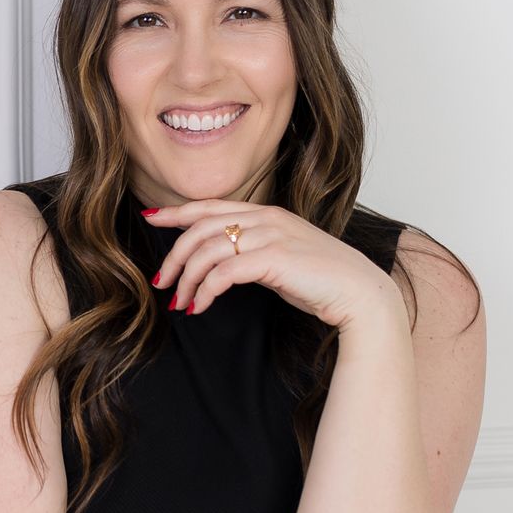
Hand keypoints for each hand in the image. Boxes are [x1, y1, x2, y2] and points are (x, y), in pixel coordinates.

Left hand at [143, 199, 400, 331]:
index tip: (153, 218)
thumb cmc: (323, 281)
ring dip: (187, 279)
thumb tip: (226, 266)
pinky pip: (223, 271)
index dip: (178, 212)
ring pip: (208, 250)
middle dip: (174, 256)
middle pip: (201, 228)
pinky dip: (205, 291)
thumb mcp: (283, 258)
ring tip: (181, 303)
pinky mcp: (273, 259)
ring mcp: (270, 236)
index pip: (212, 206)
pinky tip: (201, 307)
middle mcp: (266, 218)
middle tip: (161, 282)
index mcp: (268, 213)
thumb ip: (256, 252)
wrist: (359, 292)